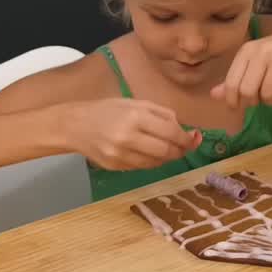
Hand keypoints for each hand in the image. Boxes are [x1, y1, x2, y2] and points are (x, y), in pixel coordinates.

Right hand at [66, 99, 200, 170]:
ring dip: (167, 157)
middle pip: (166, 151)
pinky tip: (149, 152)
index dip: (187, 139)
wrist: (76, 125)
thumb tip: (185, 130)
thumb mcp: (137, 103)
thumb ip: (163, 115)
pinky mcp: (115, 167)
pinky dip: (152, 161)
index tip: (195, 138)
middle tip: (185, 146)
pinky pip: (142, 167)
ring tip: (167, 147)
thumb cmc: (109, 110)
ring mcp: (120, 155)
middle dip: (180, 150)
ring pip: (156, 163)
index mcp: (136, 117)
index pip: (171, 133)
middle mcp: (128, 138)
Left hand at [210, 33, 271, 110]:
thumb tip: (214, 95)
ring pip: (268, 95)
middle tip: (262, 98)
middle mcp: (261, 52)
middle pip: (247, 92)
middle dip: (254, 102)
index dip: (234, 101)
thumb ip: (236, 79)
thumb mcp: (256, 62)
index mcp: (247, 51)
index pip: (232, 84)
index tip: (241, 105)